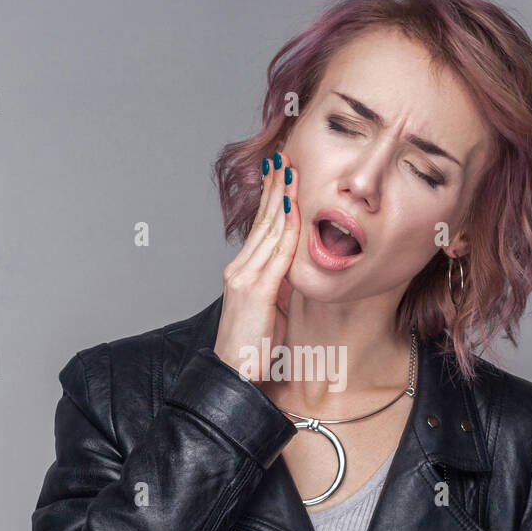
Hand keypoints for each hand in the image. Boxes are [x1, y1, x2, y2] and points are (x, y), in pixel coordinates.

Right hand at [214, 154, 299, 380]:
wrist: (234, 374)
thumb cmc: (253, 348)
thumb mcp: (272, 310)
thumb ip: (281, 286)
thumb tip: (297, 271)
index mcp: (243, 272)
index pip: (261, 228)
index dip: (272, 200)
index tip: (282, 175)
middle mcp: (240, 269)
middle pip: (262, 220)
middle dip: (275, 187)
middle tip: (285, 156)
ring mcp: (245, 277)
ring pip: (269, 230)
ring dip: (282, 198)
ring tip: (290, 170)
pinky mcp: (255, 290)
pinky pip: (276, 253)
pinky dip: (287, 229)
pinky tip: (295, 209)